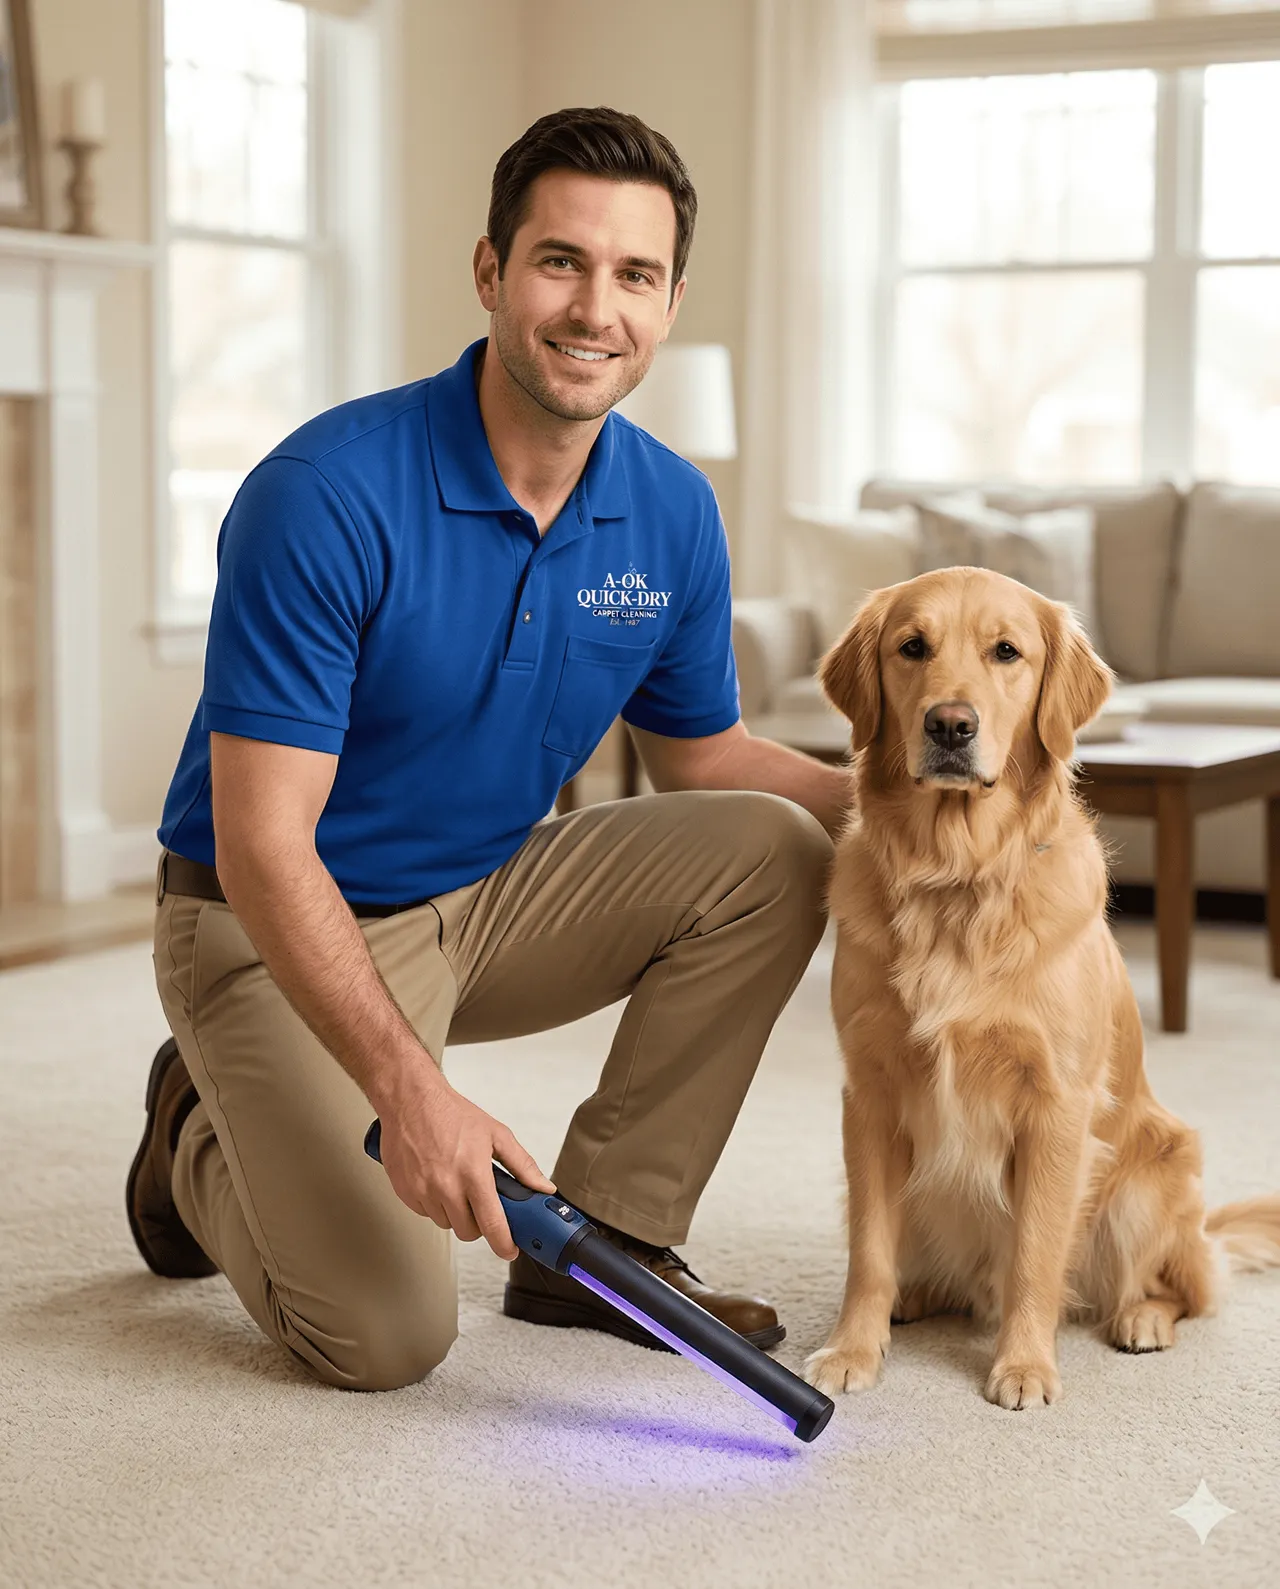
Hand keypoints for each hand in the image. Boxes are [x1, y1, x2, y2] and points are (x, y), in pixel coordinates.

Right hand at [376, 1074, 555, 1259]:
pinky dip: (434, 1205)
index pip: (492, 1224)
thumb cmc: (450, 1113)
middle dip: (479, 1225)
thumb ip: (522, 1165)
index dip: (504, 1243)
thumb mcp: (496, 1134)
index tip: (509, 1248)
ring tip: (458, 1186)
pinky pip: (425, 1213)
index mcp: (473, 1173)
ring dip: (455, 1214)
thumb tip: (542, 1186)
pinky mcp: (404, 1192)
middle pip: (468, 1231)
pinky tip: (438, 1182)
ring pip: (445, 1224)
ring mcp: (422, 1191)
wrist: (410, 1099)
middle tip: (481, 1205)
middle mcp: (446, 1186)